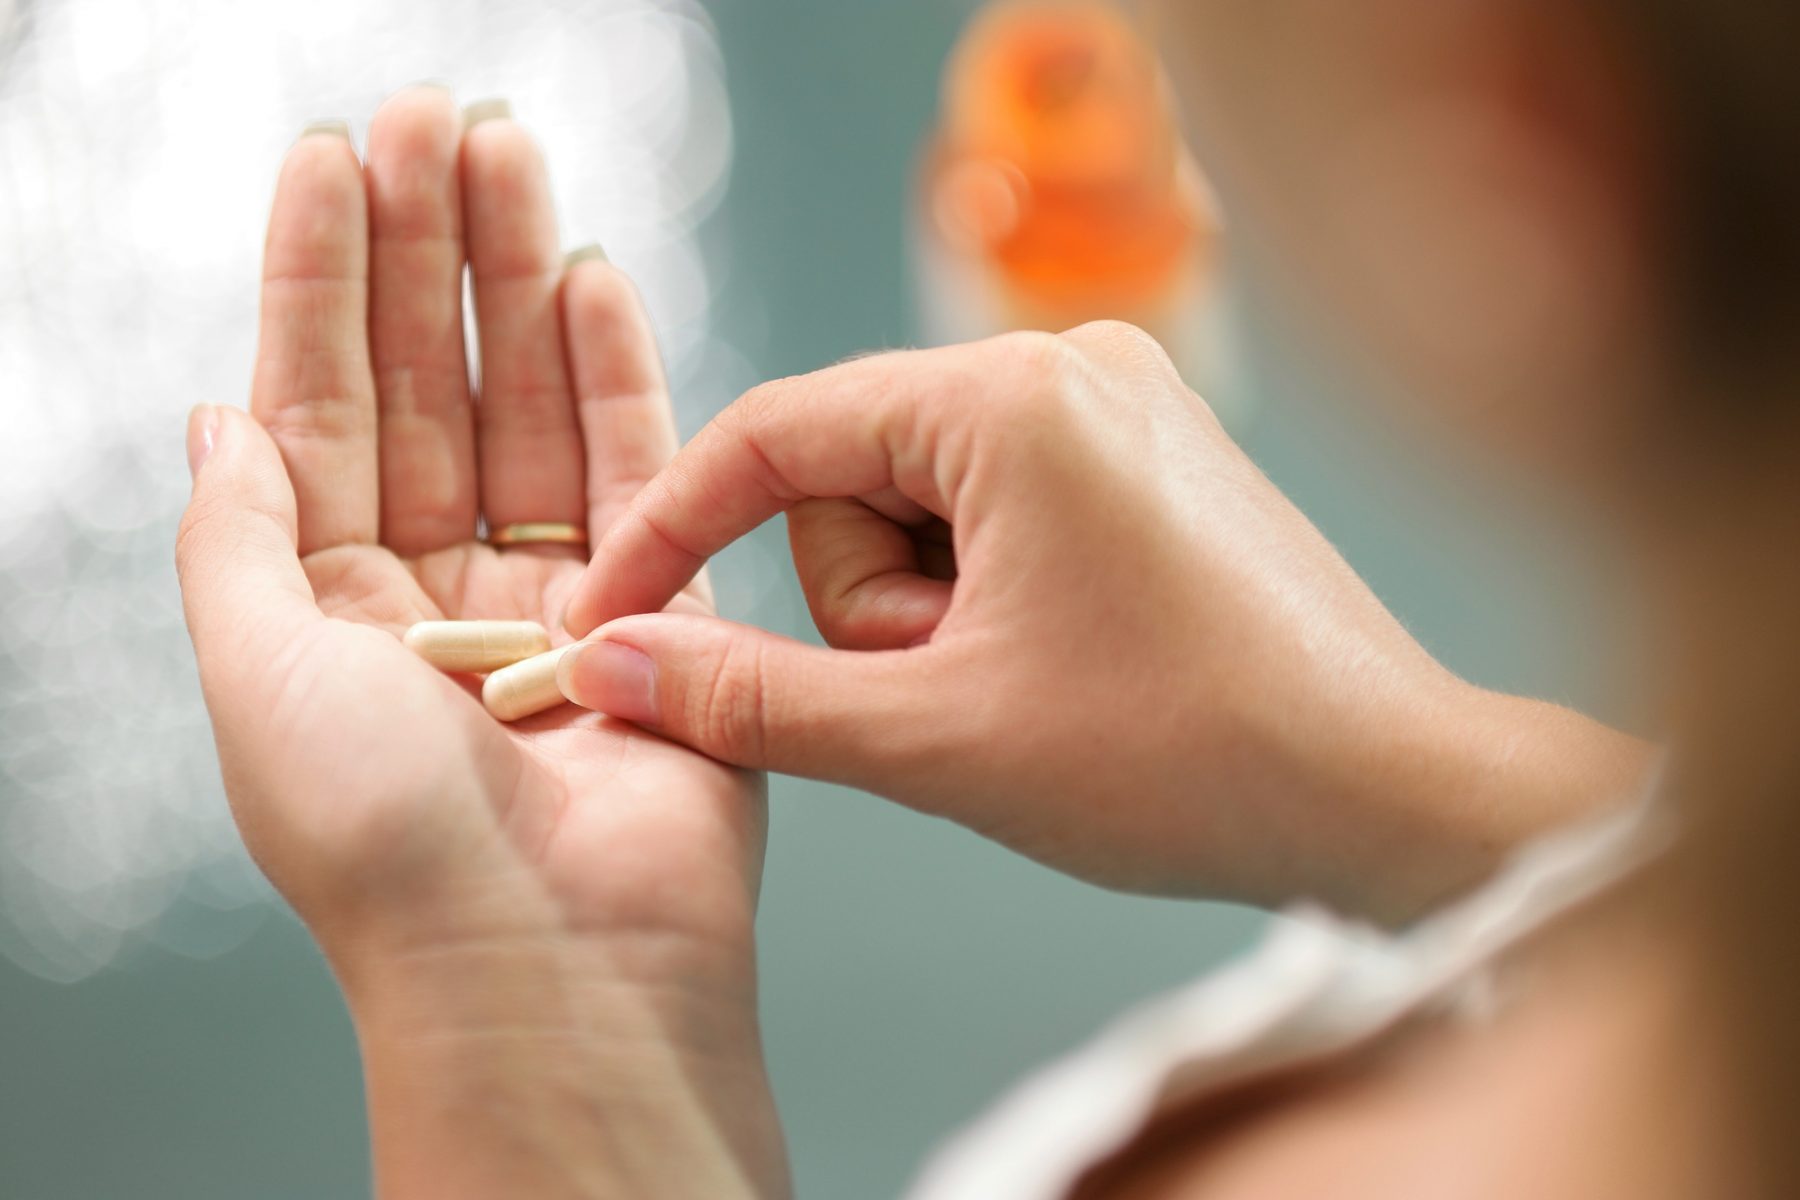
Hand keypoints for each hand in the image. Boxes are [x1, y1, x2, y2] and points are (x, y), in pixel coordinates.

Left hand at [177, 89, 784, 1197]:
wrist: (556, 966)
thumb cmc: (390, 851)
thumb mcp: (256, 675)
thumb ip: (237, 534)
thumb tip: (214, 415)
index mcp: (327, 609)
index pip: (317, 406)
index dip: (322, 279)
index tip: (333, 160)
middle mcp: (437, 591)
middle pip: (430, 383)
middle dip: (427, 248)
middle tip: (435, 118)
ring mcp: (552, 593)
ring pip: (530, 402)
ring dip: (519, 277)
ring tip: (509, 153)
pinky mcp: (660, 606)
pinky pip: (636, 465)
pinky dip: (616, 370)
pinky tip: (595, 277)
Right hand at [560, 323, 1650, 920]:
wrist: (1390, 792)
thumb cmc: (1190, 758)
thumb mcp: (935, 738)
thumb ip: (750, 698)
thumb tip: (607, 666)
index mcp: (1010, 396)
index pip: (774, 432)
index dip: (671, 532)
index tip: (607, 620)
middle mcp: (1069, 362)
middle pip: (852, 474)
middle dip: (868, 605)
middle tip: (950, 694)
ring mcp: (1121, 402)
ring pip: (922, 502)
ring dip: (929, 614)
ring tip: (1019, 690)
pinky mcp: (1150, 454)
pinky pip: (997, 508)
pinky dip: (984, 595)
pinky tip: (1056, 665)